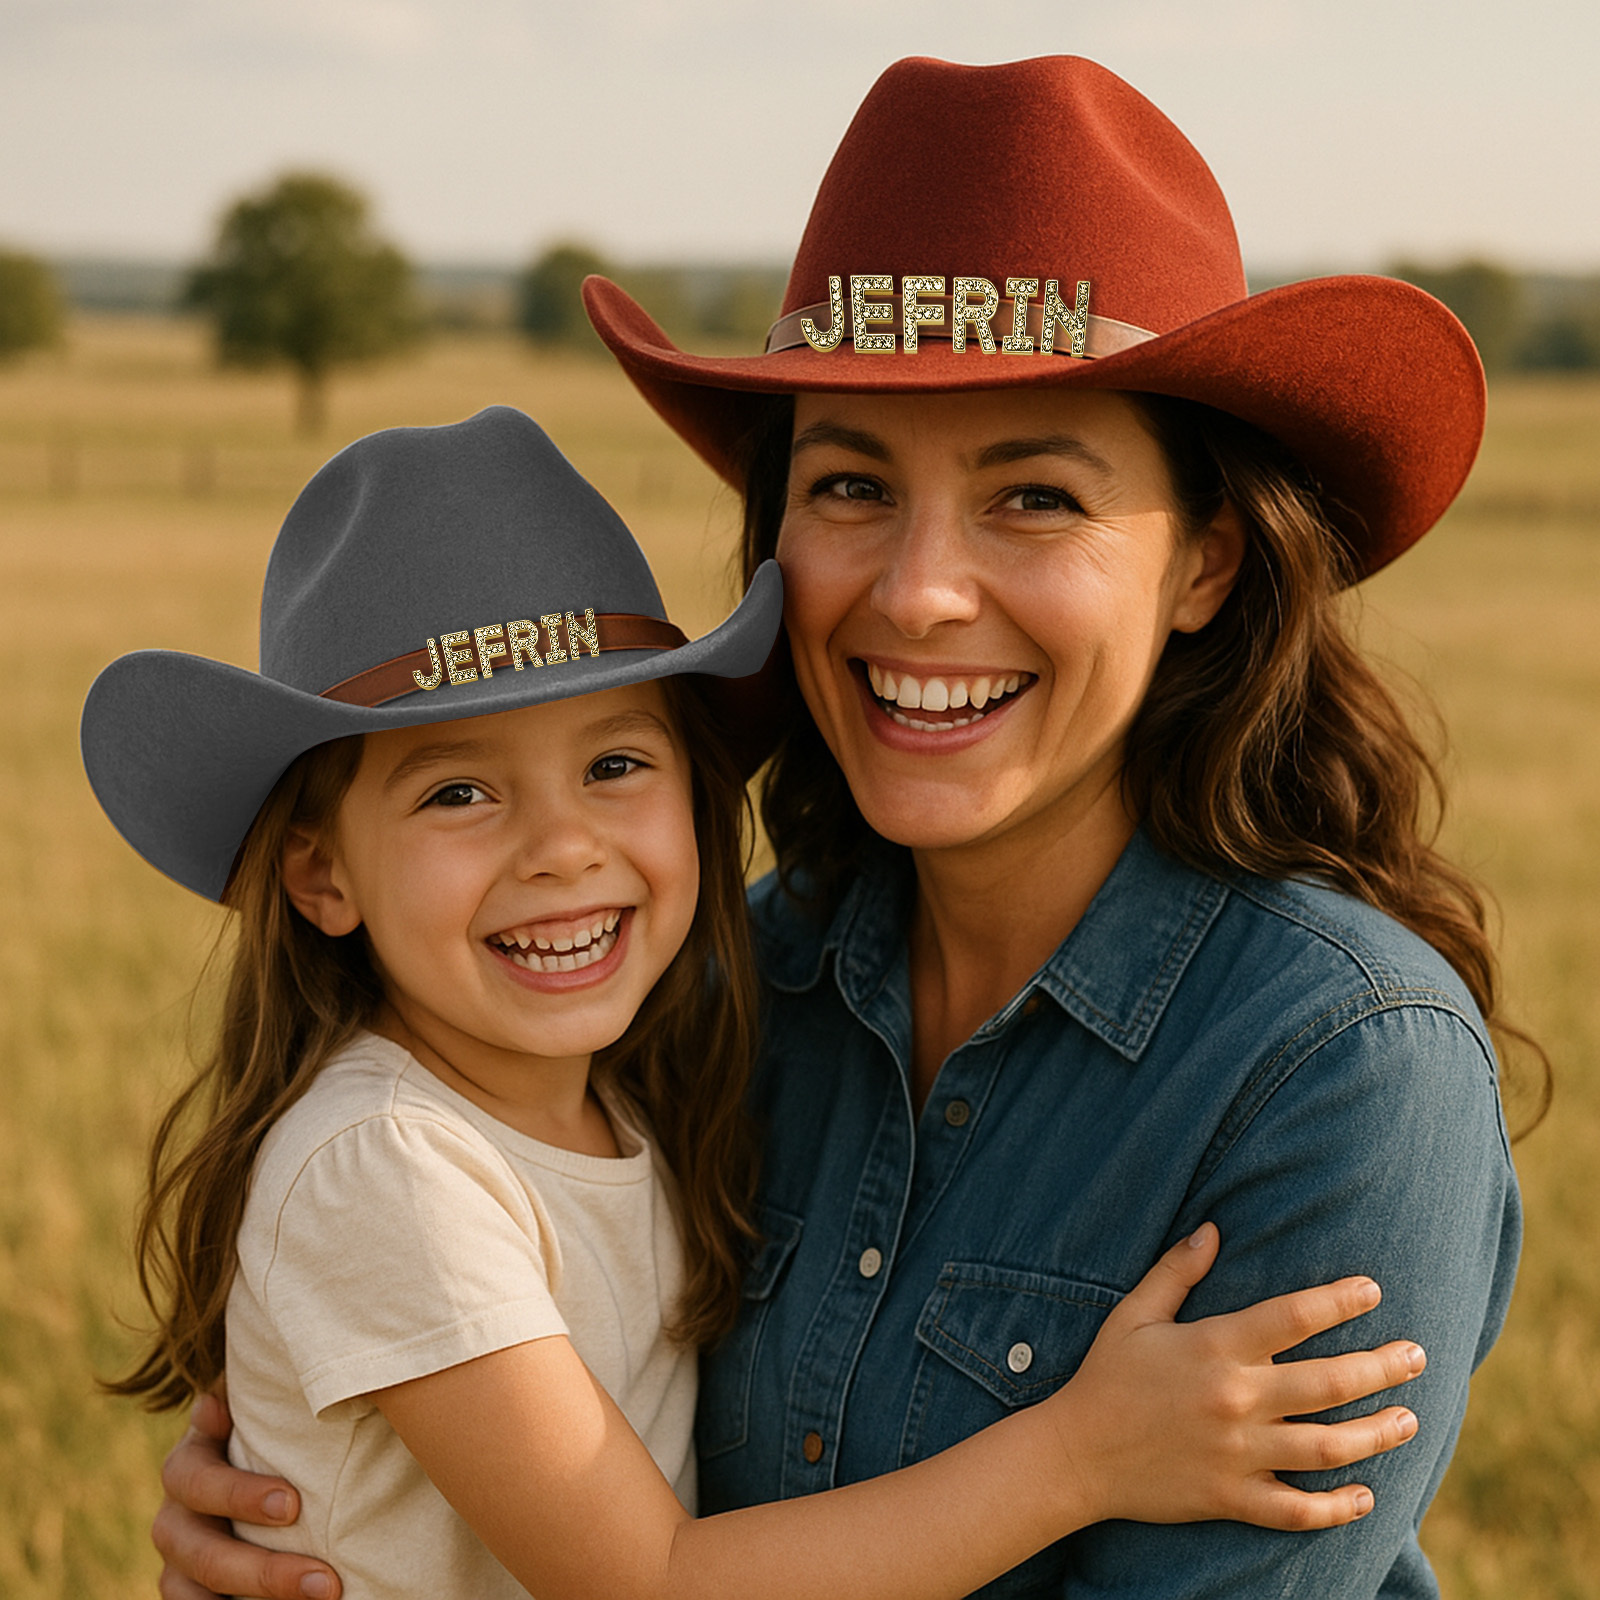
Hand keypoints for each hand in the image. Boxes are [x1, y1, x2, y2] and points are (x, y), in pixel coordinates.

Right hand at [153, 1385, 340, 1599]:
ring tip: (322, 1598)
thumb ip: (257, 1398)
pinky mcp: (188, 1590)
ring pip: (191, 1594)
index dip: (238, 1495)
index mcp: (189, 1462)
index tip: (293, 1505)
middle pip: (199, 1551)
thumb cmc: (274, 1427)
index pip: (195, 1479)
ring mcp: (177, 1562)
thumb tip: (216, 1403)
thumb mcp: (265, 1409)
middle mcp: (174, 1516)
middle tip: (324, 1580)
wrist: (266, 1470)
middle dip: (261, 1569)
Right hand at [1051, 1223, 1424, 1531]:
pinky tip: (1368, 1497)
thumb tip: (1213, 1230)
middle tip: (1417, 1355)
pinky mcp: (1232, 1498)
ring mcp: (1237, 1454)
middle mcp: (1235, 1399)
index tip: (1373, 1290)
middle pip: (1329, 1383)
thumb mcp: (1135, 1313)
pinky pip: (1298, 1511)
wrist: (1076, 1454)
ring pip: (1328, 1448)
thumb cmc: (1107, 1376)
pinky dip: (1338, 1508)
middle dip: (1382, 1366)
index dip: (1340, 1300)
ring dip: (1377, 1433)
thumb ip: (1177, 1271)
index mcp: (1214, 1347)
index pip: (1294, 1316)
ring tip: (1409, 1419)